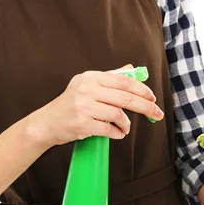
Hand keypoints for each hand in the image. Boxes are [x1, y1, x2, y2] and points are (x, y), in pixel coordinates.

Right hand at [26, 64, 163, 147]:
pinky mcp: (81, 123)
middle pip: (125, 98)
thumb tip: (133, 71)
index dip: (142, 90)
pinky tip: (117, 133)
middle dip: (145, 107)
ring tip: (125, 128)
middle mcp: (86, 89)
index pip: (123, 81)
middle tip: (157, 114)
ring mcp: (83, 106)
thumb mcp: (87, 85)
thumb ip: (109, 78)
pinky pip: (108, 129)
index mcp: (90, 77)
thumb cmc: (71, 105)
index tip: (153, 98)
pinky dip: (117, 133)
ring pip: (118, 114)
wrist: (46, 123)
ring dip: (126, 124)